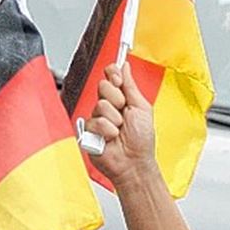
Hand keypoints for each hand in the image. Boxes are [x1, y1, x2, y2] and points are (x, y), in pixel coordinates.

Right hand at [85, 62, 156, 188]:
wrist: (135, 163)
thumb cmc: (142, 141)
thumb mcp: (142, 108)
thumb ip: (131, 86)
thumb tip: (125, 66)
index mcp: (120, 99)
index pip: (109, 76)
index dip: (113, 75)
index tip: (119, 80)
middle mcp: (107, 107)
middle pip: (102, 86)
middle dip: (117, 100)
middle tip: (124, 115)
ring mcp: (96, 119)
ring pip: (100, 105)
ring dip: (114, 120)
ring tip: (119, 131)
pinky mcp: (88, 131)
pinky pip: (94, 122)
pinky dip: (107, 131)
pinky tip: (111, 139)